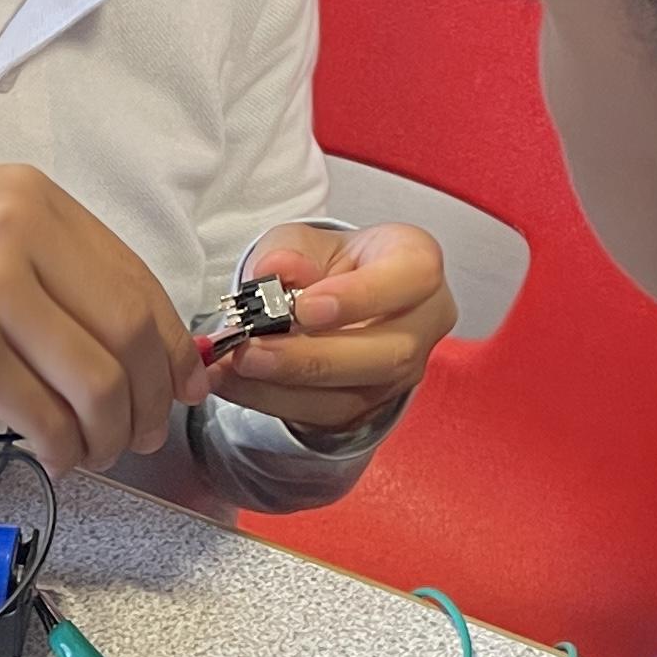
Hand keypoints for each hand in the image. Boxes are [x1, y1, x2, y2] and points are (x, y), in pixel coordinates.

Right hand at [0, 169, 199, 471]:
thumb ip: (47, 271)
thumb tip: (128, 347)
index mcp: (33, 198)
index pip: (135, 279)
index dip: (168, 346)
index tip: (177, 386)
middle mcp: (21, 231)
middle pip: (129, 332)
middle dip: (149, 398)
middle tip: (142, 434)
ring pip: (96, 381)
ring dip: (108, 433)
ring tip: (93, 453)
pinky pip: (43, 414)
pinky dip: (62, 448)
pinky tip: (54, 456)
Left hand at [203, 220, 454, 433]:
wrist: (324, 301)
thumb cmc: (324, 265)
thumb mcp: (301, 241)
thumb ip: (288, 250)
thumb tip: (277, 269)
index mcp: (416, 264)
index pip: (412, 277)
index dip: (361, 296)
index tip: (303, 307)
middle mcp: (422, 322)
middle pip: (389, 353)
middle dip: (313, 357)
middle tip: (253, 351)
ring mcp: (400, 373)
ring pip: (356, 394)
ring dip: (285, 386)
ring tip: (233, 367)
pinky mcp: (368, 407)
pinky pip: (324, 415)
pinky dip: (271, 400)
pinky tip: (233, 383)